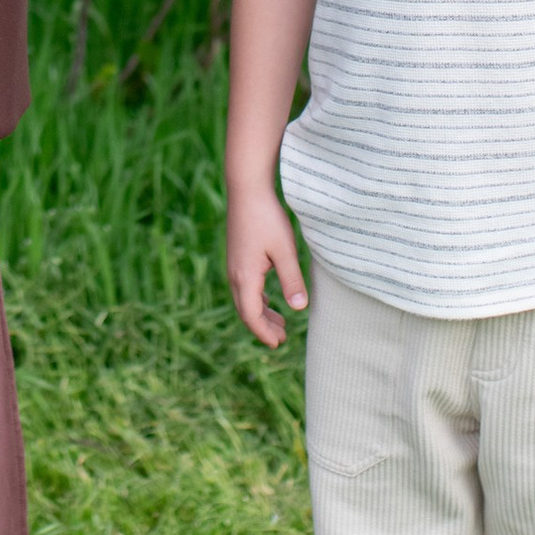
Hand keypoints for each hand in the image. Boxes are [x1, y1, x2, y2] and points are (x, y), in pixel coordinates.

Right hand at [227, 183, 306, 349]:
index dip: (264, 332)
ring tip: (280, 323)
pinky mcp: (237, 257)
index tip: (278, 344)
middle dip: (262, 327)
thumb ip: (292, 279)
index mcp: (245, 276)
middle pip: (245, 310)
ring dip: (260, 313)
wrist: (247, 190)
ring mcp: (234, 265)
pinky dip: (256, 299)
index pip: (251, 315)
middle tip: (282, 339)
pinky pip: (244, 287)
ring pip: (244, 299)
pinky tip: (268, 299)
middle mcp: (235, 274)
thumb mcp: (285, 250)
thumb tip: (299, 308)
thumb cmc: (267, 218)